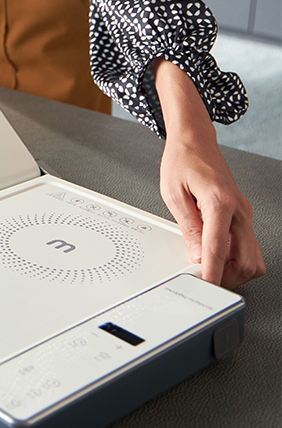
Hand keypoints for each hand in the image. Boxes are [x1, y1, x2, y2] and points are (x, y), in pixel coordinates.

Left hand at [153, 59, 264, 289]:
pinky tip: (218, 253)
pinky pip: (248, 246)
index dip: (212, 273)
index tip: (207, 287)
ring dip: (235, 269)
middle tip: (207, 278)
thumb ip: (187, 227)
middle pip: (247, 260)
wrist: (195, 140)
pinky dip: (236, 257)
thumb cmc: (183, 160)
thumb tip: (196, 255)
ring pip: (253, 257)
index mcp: (219, 202)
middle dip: (229, 277)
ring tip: (211, 267)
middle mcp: (238, 209)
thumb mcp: (173, 193)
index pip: (218, 249)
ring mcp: (244, 213)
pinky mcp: (242, 215)